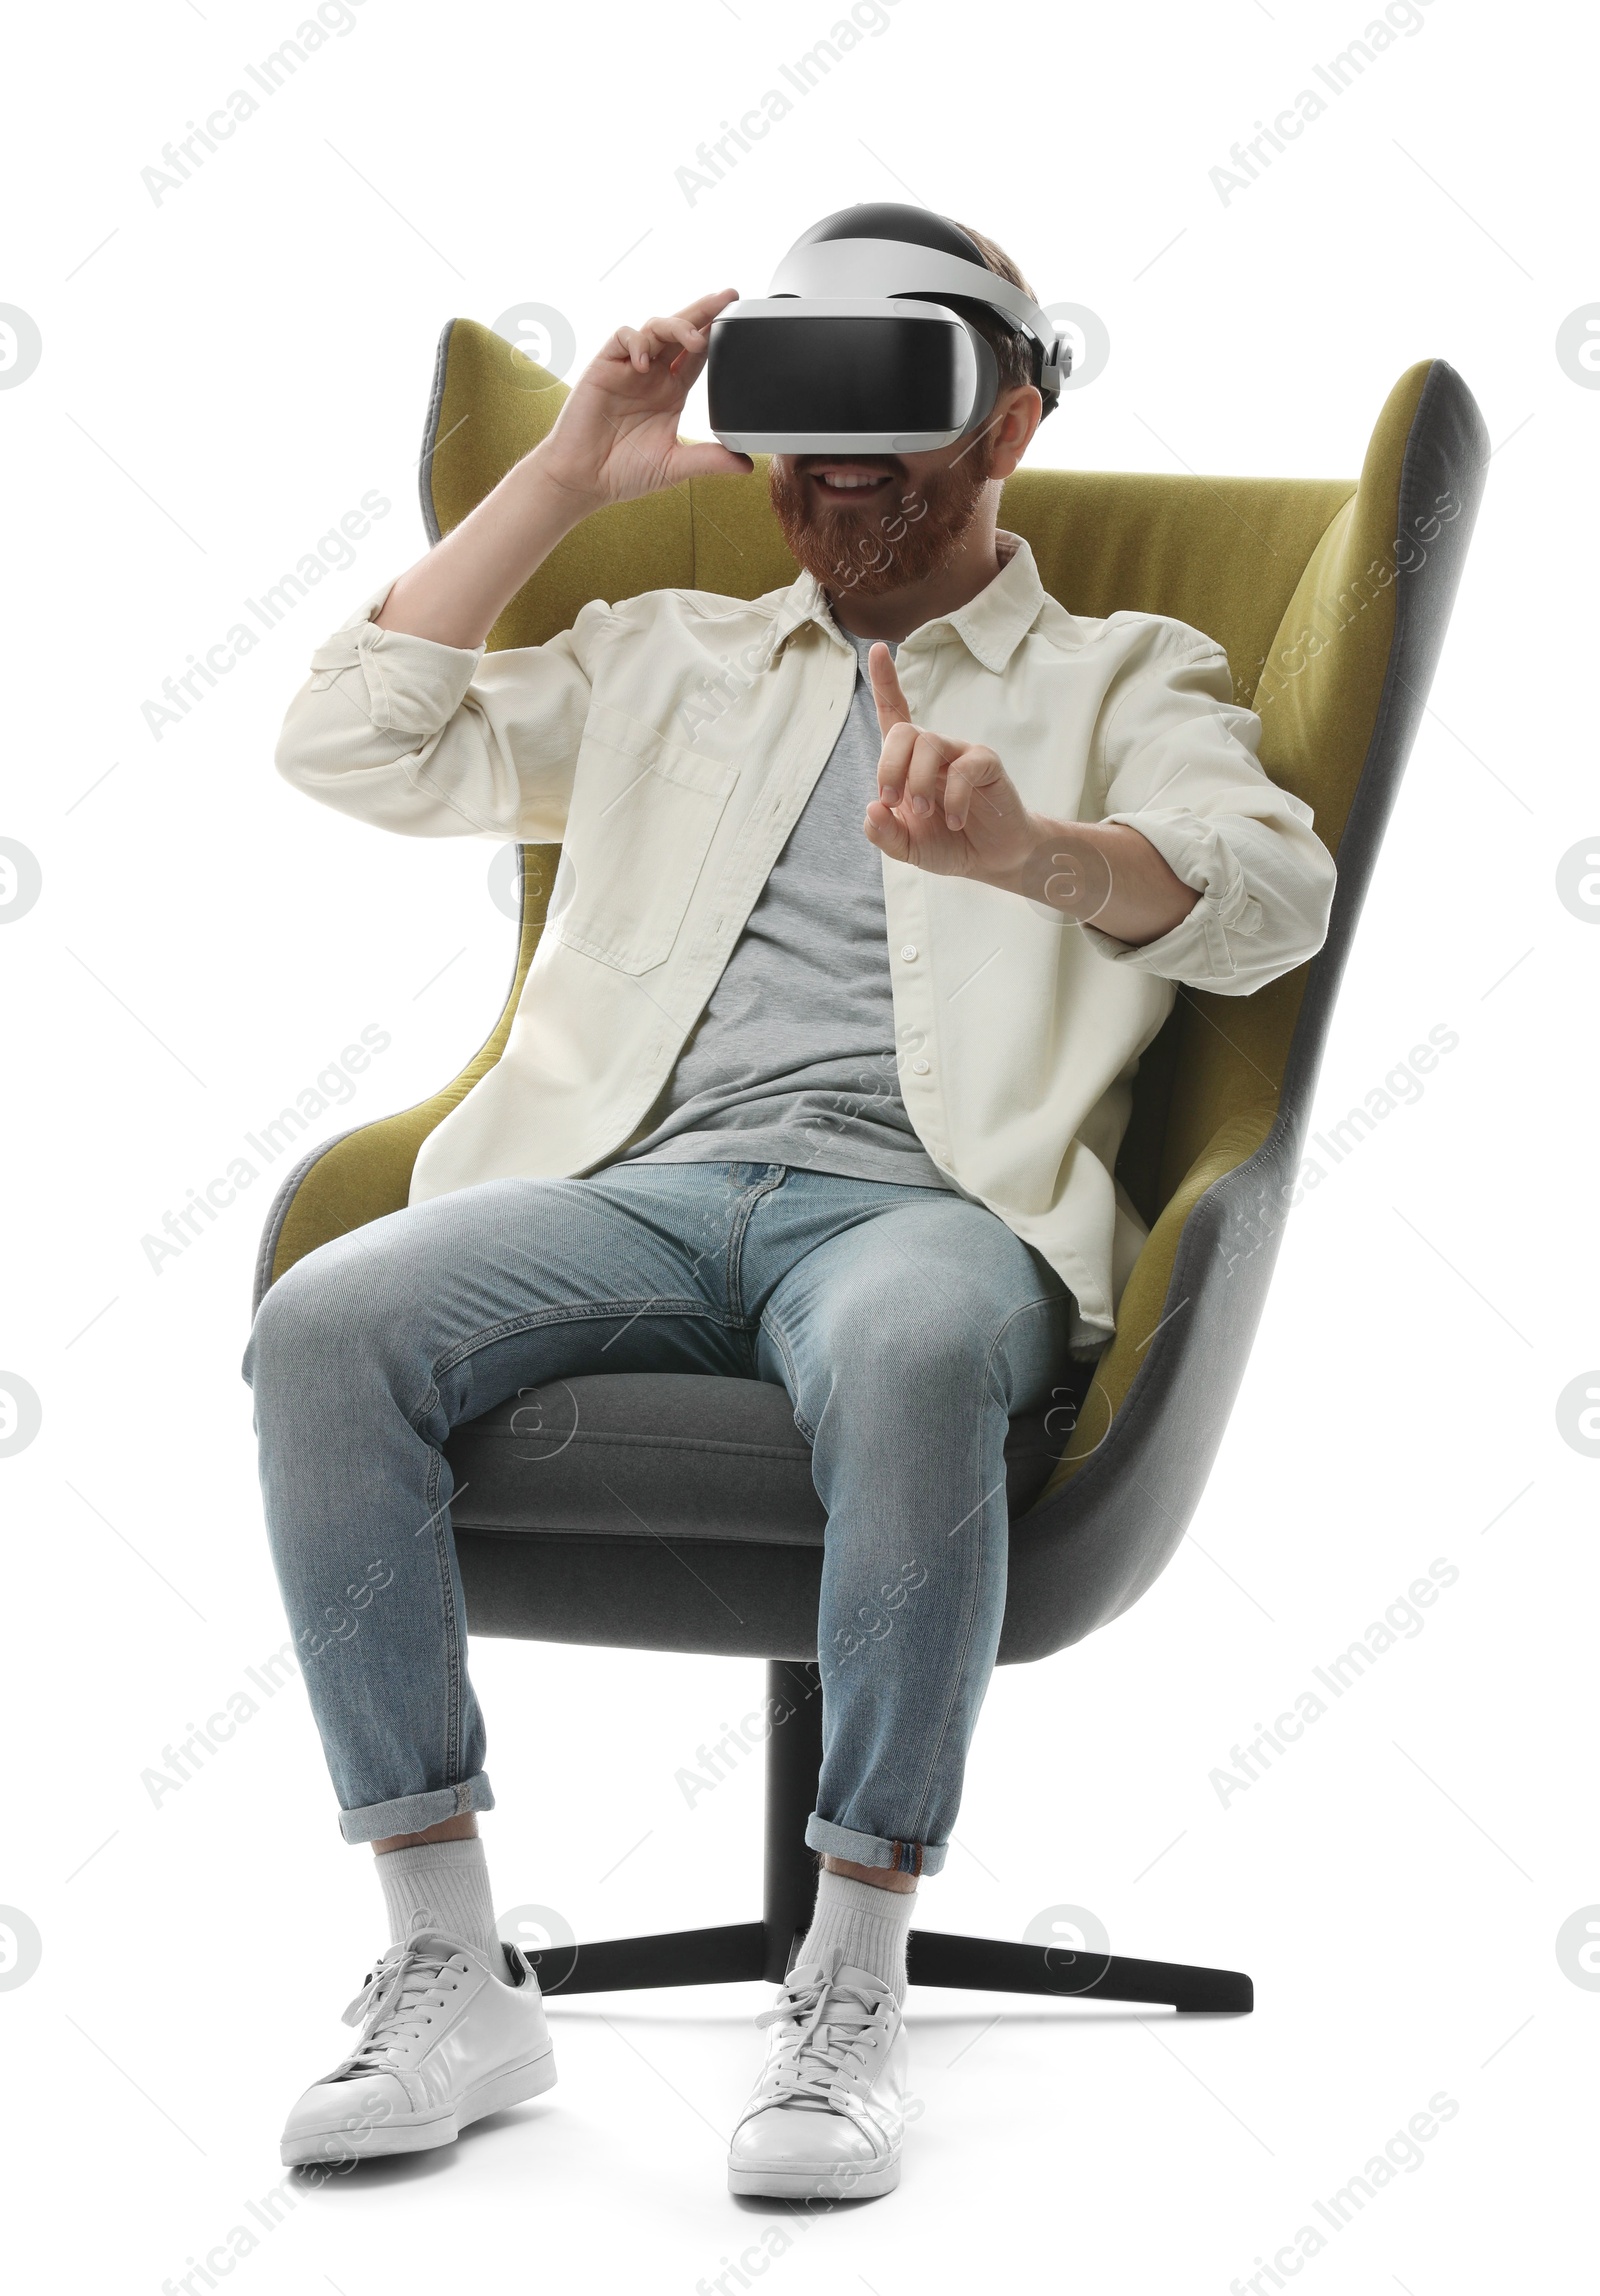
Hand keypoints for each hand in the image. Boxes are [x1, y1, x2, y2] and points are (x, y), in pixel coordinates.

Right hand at [535, 289, 754, 512]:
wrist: (583, 479)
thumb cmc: (622, 472)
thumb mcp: (674, 466)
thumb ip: (709, 460)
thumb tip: (746, 464)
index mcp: (672, 392)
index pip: (699, 354)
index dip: (717, 335)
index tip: (739, 320)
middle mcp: (653, 374)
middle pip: (682, 331)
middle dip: (705, 311)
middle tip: (728, 296)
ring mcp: (629, 368)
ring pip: (656, 328)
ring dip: (677, 327)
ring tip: (695, 339)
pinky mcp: (604, 367)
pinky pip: (623, 338)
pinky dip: (636, 342)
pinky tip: (646, 364)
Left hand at [861, 644, 1050, 887]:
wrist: (993, 858)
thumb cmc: (949, 843)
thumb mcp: (908, 848)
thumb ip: (885, 834)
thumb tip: (872, 809)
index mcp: (909, 764)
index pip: (894, 714)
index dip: (885, 682)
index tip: (876, 648)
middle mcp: (933, 750)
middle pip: (903, 730)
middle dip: (889, 765)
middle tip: (892, 801)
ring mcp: (960, 753)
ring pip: (928, 744)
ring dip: (919, 783)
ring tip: (928, 814)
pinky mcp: (986, 763)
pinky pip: (962, 768)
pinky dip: (953, 799)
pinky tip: (955, 820)